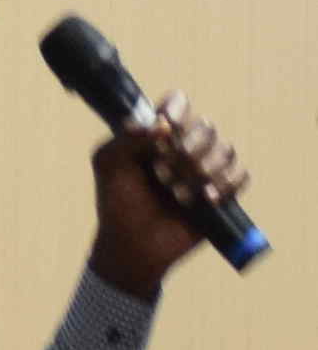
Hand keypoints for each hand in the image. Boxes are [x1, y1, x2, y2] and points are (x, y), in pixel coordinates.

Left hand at [86, 93, 249, 298]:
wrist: (132, 245)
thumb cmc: (117, 203)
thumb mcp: (108, 166)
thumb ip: (125, 138)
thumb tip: (160, 124)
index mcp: (158, 134)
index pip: (178, 104)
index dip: (176, 109)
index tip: (166, 125)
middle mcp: (186, 145)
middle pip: (206, 126)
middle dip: (186, 150)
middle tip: (161, 174)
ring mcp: (206, 167)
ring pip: (226, 149)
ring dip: (202, 170)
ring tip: (177, 194)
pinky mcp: (223, 190)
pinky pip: (241, 175)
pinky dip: (225, 185)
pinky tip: (205, 200)